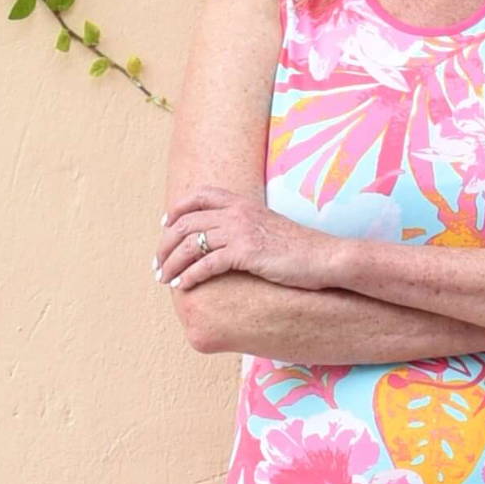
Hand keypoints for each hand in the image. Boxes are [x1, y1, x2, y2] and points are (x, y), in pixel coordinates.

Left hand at [154, 187, 336, 293]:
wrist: (327, 258)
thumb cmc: (301, 250)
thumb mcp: (269, 228)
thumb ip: (245, 226)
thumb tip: (227, 241)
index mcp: (242, 203)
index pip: (197, 196)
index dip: (176, 210)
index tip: (164, 226)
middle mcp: (237, 212)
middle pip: (186, 223)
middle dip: (165, 245)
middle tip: (157, 265)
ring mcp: (241, 231)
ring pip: (191, 244)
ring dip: (172, 264)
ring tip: (164, 279)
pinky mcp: (247, 253)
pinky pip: (207, 264)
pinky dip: (190, 276)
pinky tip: (184, 287)